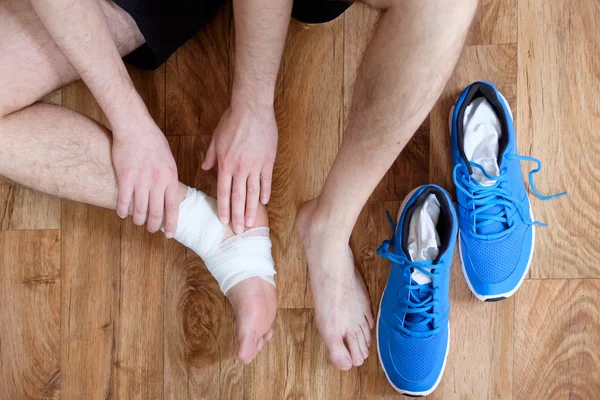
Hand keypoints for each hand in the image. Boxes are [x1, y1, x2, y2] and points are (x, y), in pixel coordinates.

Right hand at [112, 117, 179, 236]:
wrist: (135, 127)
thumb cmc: (153, 141)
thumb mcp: (169, 160)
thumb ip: (169, 178)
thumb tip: (169, 193)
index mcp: (171, 178)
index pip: (173, 207)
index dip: (172, 223)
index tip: (170, 234)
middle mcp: (157, 182)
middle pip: (156, 213)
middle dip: (154, 225)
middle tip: (151, 230)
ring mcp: (141, 181)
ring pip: (139, 210)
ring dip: (138, 219)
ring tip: (138, 222)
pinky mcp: (125, 178)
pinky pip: (123, 201)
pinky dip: (122, 210)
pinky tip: (122, 214)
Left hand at [202, 101, 277, 233]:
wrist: (251, 109)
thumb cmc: (232, 121)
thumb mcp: (216, 138)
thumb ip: (211, 156)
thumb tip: (204, 167)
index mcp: (225, 165)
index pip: (223, 192)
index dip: (224, 208)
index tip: (224, 221)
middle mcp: (239, 169)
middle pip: (238, 197)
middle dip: (238, 216)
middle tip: (239, 231)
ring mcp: (255, 166)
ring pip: (253, 193)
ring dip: (252, 209)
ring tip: (252, 222)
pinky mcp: (268, 160)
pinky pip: (266, 180)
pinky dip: (265, 192)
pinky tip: (264, 202)